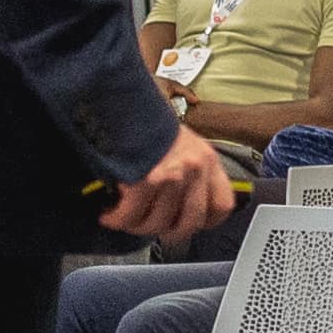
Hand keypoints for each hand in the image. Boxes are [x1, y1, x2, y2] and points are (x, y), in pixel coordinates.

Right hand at [101, 116, 233, 246]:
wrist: (122, 101)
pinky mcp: (146, 179)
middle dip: (165, 231)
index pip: (222, 206)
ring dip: (136, 226)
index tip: (188, 225)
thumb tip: (181, 206)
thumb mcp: (183, 144)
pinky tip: (110, 215)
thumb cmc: (147, 123)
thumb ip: (191, 174)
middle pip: (189, 223)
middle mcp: (195, 168)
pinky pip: (132, 215)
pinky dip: (117, 219)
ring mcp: (173, 175)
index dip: (205, 223)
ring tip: (123, 218)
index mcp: (208, 159)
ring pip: (158, 223)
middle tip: (148, 227)